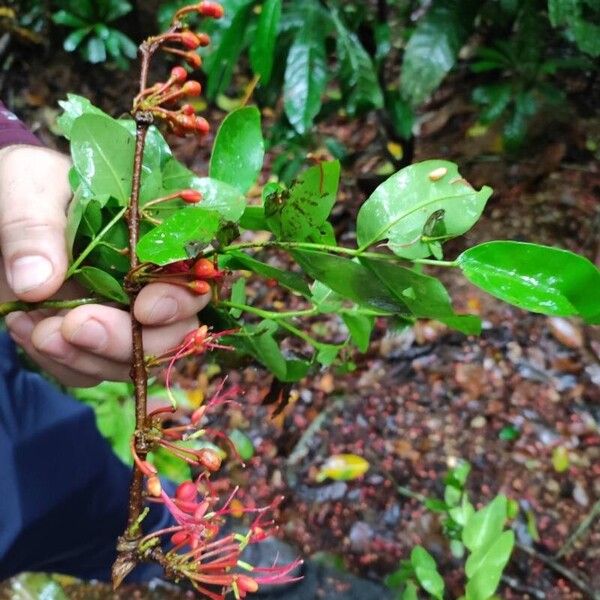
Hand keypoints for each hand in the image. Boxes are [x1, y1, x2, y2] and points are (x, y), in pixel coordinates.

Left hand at [0, 144, 208, 385]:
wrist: (0, 209)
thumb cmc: (25, 187)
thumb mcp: (26, 187)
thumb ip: (33, 229)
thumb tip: (38, 284)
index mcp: (154, 242)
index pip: (193, 279)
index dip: (181, 301)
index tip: (144, 309)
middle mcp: (147, 285)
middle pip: (172, 335)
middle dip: (128, 341)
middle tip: (73, 327)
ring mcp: (120, 317)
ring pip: (132, 363)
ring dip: (85, 357)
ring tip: (34, 327)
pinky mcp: (90, 342)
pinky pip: (88, 371)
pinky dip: (58, 361)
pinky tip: (23, 327)